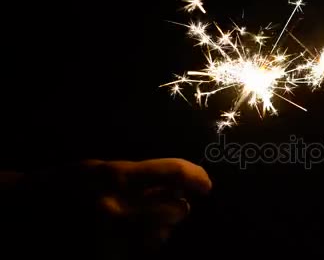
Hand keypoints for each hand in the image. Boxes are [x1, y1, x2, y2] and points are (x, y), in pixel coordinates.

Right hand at [7, 158, 211, 258]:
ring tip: (145, 221)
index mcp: (116, 177)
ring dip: (163, 229)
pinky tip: (131, 236)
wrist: (19, 216)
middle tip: (176, 205)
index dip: (196, 177)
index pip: (173, 172)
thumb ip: (138, 177)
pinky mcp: (107, 259)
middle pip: (176, 210)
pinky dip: (144, 244)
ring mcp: (111, 239)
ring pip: (162, 236)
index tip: (206, 185)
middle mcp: (117, 208)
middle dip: (179, 207)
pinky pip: (142, 252)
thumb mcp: (101, 170)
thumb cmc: (65, 185)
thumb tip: (176, 185)